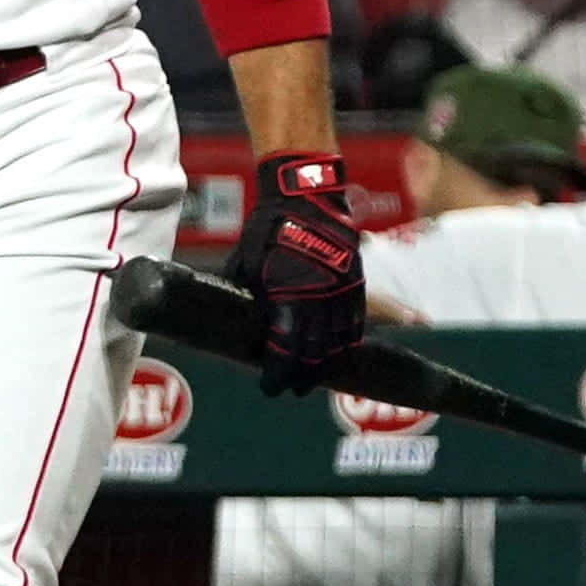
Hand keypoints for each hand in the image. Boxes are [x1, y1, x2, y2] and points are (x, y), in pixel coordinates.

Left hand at [232, 152, 363, 394]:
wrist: (305, 196)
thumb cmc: (267, 229)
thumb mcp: (245, 265)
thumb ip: (245, 296)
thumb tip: (229, 322)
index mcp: (285, 298)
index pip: (285, 352)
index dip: (278, 375)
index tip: (270, 387)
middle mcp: (317, 300)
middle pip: (314, 355)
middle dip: (302, 377)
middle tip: (292, 389)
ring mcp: (340, 292)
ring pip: (338, 344)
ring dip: (326, 365)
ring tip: (314, 377)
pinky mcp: (356, 282)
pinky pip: (356, 323)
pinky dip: (347, 343)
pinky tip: (339, 353)